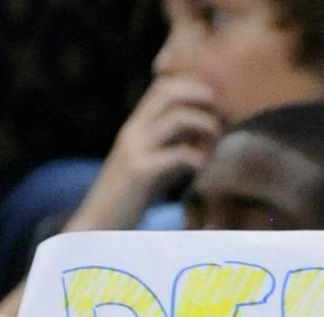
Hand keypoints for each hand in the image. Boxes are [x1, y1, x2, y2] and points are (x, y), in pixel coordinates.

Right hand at [71, 76, 221, 231]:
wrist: (100, 223)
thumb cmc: (133, 195)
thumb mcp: (156, 160)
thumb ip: (175, 142)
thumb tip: (209, 128)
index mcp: (135, 125)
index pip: (162, 86)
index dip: (193, 86)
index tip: (217, 103)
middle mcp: (132, 130)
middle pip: (168, 92)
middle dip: (202, 97)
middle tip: (223, 116)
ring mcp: (134, 149)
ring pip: (177, 118)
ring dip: (206, 126)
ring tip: (217, 143)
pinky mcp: (140, 173)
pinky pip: (178, 154)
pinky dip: (199, 157)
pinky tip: (203, 168)